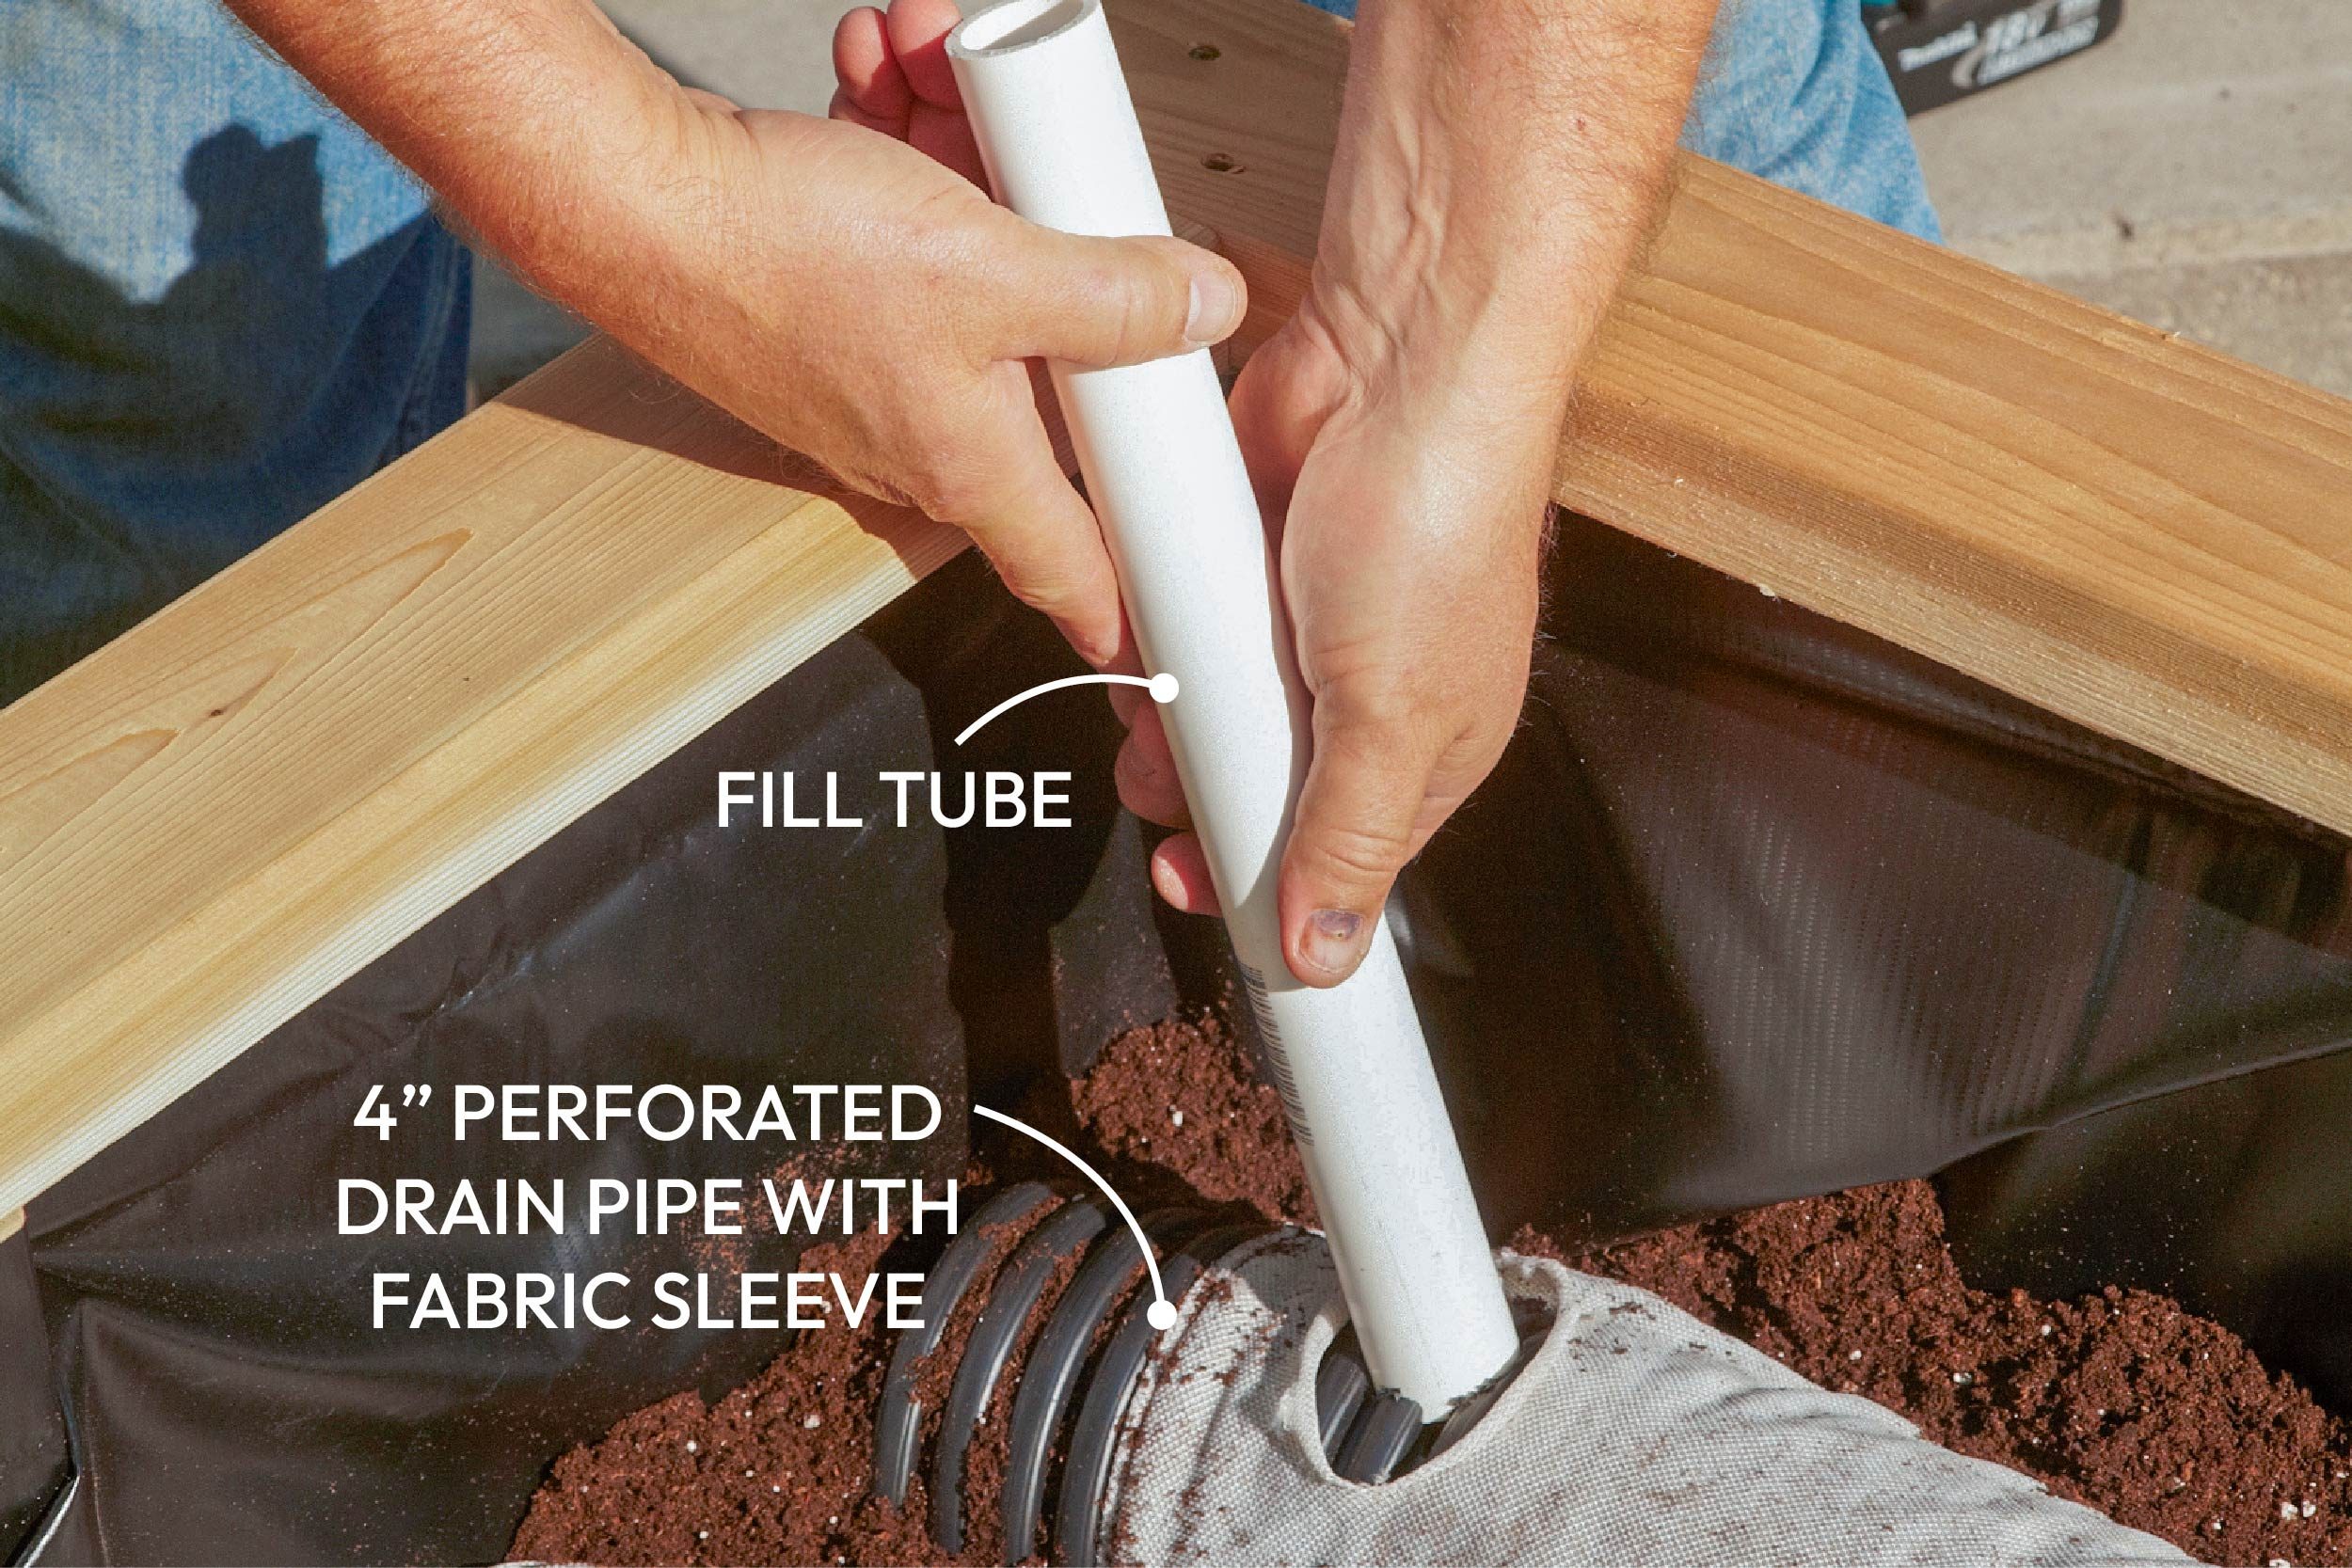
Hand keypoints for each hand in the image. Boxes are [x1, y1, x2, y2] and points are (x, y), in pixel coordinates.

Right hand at [225, 0, 1244, 673]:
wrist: (625, 195)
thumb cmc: (781, 256)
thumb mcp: (996, 270)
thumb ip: (1116, 297)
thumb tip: (1208, 308)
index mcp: (973, 464)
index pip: (1074, 570)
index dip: (1130, 605)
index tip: (1172, 634)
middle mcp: (922, 435)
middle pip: (1044, 369)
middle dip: (1060, 252)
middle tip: (1055, 174)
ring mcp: (872, 370)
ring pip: (973, 271)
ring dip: (968, 162)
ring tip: (936, 76)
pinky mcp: (826, 306)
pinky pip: (903, 231)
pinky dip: (903, 151)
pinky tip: (886, 75)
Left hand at [837, 0, 1703, 986]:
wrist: (1399, 357)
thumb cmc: (1434, 518)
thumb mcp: (1389, 711)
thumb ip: (1346, 837)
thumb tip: (1326, 957)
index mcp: (1430, 750)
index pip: (1339, 862)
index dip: (1265, 889)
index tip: (1192, 895)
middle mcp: (1367, 695)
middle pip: (1262, 791)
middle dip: (1198, 797)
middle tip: (1155, 788)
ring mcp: (1304, 628)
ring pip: (1212, 714)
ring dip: (1167, 718)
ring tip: (1144, 704)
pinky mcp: (1248, 563)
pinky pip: (1186, 628)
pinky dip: (1158, 634)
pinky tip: (1142, 629)